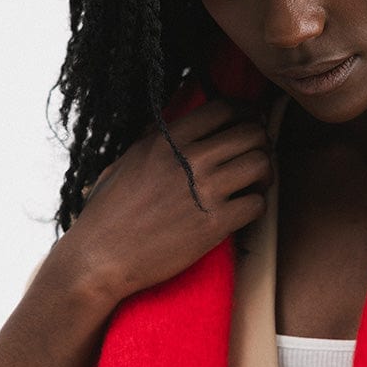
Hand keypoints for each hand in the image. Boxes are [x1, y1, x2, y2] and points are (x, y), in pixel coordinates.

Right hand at [59, 97, 272, 307]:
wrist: (101, 257)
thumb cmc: (108, 212)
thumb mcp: (127, 161)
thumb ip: (156, 141)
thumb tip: (177, 121)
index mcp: (167, 139)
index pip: (224, 108)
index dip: (245, 114)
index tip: (249, 125)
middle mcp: (189, 159)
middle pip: (252, 132)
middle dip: (261, 144)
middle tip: (256, 158)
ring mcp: (203, 190)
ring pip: (262, 164)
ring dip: (265, 174)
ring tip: (254, 185)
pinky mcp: (214, 224)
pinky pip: (257, 204)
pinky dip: (257, 206)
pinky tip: (243, 212)